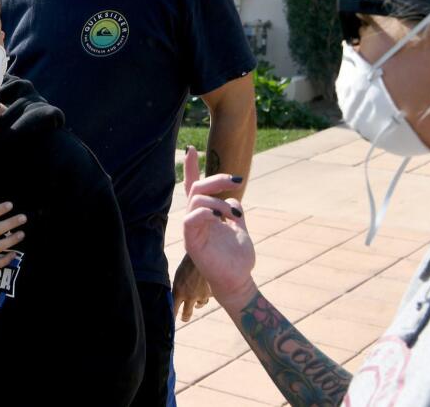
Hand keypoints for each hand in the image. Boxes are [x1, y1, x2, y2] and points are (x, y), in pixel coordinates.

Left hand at [172, 254, 211, 321]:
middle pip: (186, 314)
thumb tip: (175, 299)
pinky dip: (207, 292)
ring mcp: (202, 295)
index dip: (172, 317)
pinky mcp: (212, 293)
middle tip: (184, 317)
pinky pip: (208, 296)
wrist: (204, 254)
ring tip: (196, 295)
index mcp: (178, 291)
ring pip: (200, 305)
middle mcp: (190, 296)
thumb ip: (177, 289)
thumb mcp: (178, 276)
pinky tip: (206, 284)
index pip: (173, 310)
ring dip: (197, 302)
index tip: (170, 323)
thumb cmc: (188, 264)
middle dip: (184, 317)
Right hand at [181, 146, 256, 309]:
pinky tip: (220, 218)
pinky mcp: (191, 241)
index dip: (192, 168)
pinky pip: (190, 218)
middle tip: (237, 182)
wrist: (239, 280)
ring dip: (219, 201)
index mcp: (205, 214)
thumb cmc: (238, 258)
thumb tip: (233, 197)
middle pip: (197, 187)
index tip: (190, 148)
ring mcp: (191, 229)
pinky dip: (205, 212)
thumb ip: (233, 210)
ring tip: (236, 214)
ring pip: (196, 199)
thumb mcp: (239, 227)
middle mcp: (195, 219)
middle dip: (216, 179)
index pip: (194, 187)